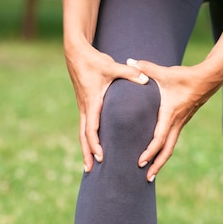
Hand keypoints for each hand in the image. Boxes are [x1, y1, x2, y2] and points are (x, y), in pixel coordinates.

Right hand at [65, 41, 148, 170]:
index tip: (101, 156)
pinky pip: (86, 126)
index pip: (92, 128)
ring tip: (88, 166)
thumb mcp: (112, 66)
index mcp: (92, 102)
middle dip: (87, 153)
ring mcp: (84, 107)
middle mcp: (85, 107)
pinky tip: (93, 148)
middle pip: (84, 136)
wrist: (76, 53)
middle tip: (89, 170)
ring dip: (85, 149)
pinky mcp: (85, 105)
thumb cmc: (94, 60)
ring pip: (83, 133)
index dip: (96, 144)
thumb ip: (130, 73)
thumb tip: (146, 79)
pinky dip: (88, 139)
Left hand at [131, 59, 222, 181]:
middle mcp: (176, 123)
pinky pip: (172, 140)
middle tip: (147, 178)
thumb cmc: (186, 76)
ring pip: (170, 147)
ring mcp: (180, 123)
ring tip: (151, 173)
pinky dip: (165, 150)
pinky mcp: (182, 121)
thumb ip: (146, 68)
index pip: (159, 138)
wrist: (209, 78)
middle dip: (157, 165)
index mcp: (170, 114)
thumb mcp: (165, 72)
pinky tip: (158, 154)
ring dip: (161, 161)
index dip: (150, 151)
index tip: (140, 162)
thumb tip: (129, 61)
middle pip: (167, 150)